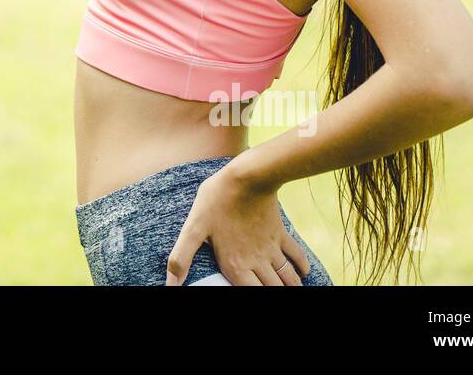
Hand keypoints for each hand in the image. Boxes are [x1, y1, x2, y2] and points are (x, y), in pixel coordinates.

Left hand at [164, 163, 310, 284]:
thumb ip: (181, 258)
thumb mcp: (193, 228)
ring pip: (288, 278)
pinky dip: (301, 267)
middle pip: (273, 289)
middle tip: (275, 291)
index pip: (252, 294)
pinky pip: (296, 255)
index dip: (255, 297)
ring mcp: (271, 248)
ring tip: (290, 288)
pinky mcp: (280, 233)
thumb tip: (170, 285)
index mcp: (235, 265)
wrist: (247, 176)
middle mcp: (257, 262)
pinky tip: (302, 272)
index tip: (256, 293)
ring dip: (290, 286)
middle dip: (276, 292)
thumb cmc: (217, 200)